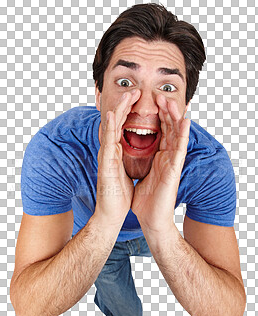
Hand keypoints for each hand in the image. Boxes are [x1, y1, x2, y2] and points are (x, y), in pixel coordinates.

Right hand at [95, 91, 139, 226]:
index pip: (123, 127)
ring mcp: (106, 157)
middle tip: (133, 91)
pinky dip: (109, 128)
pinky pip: (108, 143)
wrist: (112, 214)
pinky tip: (111, 115)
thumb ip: (127, 159)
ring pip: (111, 129)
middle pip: (117, 123)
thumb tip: (131, 151)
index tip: (138, 99)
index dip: (129, 112)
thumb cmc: (119, 195)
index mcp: (118, 153)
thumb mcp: (127, 172)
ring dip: (118, 110)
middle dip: (125, 106)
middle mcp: (110, 152)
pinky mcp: (105, 165)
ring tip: (126, 95)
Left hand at [131, 95, 189, 236]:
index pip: (159, 132)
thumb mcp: (139, 174)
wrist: (150, 219)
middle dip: (165, 112)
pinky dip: (183, 134)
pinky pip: (180, 149)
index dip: (157, 117)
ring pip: (176, 135)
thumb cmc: (145, 201)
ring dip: (174, 117)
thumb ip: (139, 162)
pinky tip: (185, 121)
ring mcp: (171, 163)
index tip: (151, 102)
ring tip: (172, 101)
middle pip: (168, 130)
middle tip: (161, 96)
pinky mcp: (174, 171)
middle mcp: (166, 158)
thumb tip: (131, 153)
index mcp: (157, 158)